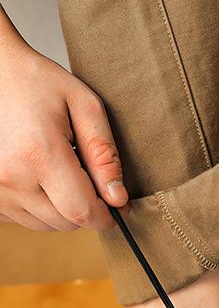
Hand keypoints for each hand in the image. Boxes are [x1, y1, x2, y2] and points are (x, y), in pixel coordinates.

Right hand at [0, 10, 127, 230]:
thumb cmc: (38, 83)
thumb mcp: (85, 106)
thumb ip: (104, 155)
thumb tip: (118, 198)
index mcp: (38, 154)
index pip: (82, 211)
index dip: (106, 216)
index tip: (120, 207)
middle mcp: (9, 177)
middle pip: (64, 223)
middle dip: (87, 210)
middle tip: (93, 182)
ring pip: (43, 224)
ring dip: (63, 210)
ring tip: (64, 174)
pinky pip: (21, 218)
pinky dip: (39, 208)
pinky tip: (42, 179)